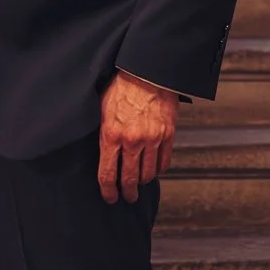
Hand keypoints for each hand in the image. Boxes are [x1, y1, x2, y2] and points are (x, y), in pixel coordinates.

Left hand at [99, 71, 178, 203]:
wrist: (147, 71)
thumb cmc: (121, 87)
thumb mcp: (101, 110)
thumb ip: (103, 135)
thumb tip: (101, 155)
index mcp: (111, 135)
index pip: (108, 174)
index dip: (108, 191)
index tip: (110, 198)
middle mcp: (132, 140)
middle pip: (129, 179)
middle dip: (128, 192)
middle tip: (128, 197)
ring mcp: (152, 139)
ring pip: (148, 173)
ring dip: (143, 182)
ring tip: (140, 183)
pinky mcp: (168, 134)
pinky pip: (164, 161)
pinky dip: (159, 169)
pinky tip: (154, 169)